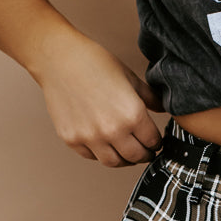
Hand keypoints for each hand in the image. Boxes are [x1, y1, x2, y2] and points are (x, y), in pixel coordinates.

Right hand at [34, 30, 165, 166]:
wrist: (58, 57)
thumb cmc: (93, 61)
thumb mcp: (129, 77)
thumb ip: (148, 97)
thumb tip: (162, 108)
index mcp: (132, 114)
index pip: (153, 141)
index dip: (156, 142)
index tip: (154, 141)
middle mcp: (112, 130)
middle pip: (136, 157)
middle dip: (144, 154)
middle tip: (144, 151)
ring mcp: (91, 138)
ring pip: (114, 162)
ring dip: (123, 159)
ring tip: (125, 151)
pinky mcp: (73, 140)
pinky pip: (92, 156)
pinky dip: (100, 152)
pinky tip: (103, 142)